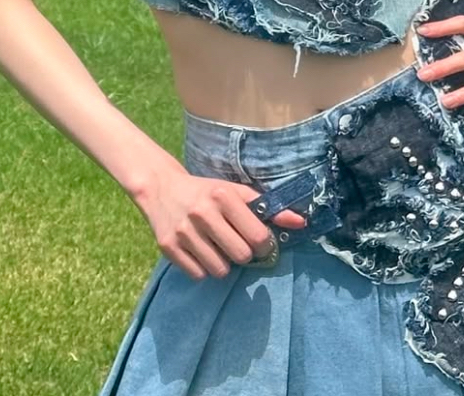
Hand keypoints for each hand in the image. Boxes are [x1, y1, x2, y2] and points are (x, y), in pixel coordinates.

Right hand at [128, 168, 308, 280]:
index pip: (258, 237)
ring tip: (218, 247)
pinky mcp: (169, 248)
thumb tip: (302, 223)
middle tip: (238, 245)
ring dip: (224, 263)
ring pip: (220, 270)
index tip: (261, 241)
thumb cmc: (207, 192)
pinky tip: (201, 252)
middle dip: (244, 254)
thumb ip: (269, 208)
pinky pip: (199, 275)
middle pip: (241, 256)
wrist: (161, 188)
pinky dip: (204, 268)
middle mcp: (203, 213)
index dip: (265, 245)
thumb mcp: (236, 192)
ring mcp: (184, 232)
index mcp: (223, 196)